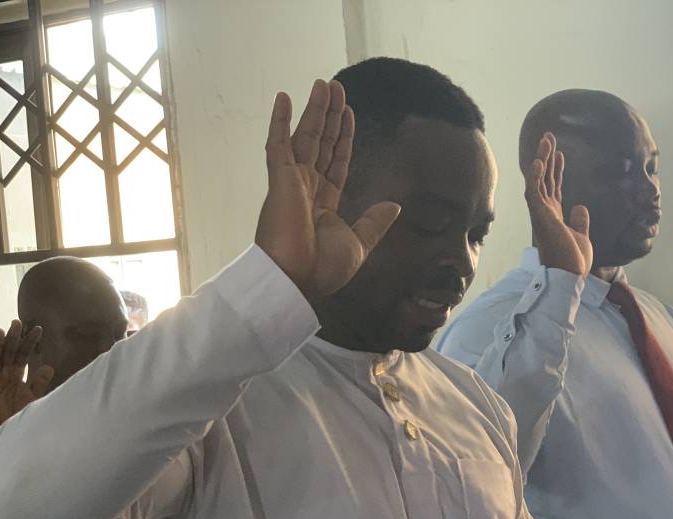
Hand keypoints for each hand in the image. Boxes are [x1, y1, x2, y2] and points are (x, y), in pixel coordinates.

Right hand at [0, 320, 53, 433]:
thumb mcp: (32, 398)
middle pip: (7, 353)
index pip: (23, 354)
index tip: (37, 329)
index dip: (29, 342)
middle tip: (16, 323)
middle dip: (12, 338)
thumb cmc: (19, 414)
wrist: (6, 431)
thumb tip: (49, 366)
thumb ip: (39, 383)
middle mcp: (4, 375)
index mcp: (17, 374)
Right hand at [255, 79, 400, 301]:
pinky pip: (278, 144)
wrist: (296, 280)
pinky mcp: (279, 180)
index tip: (348, 114)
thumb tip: (394, 205)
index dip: (342, 137)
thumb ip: (374, 222)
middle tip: (336, 87)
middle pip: (321, 144)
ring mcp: (291, 182)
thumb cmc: (323, 268)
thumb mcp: (359, 245)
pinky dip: (280, 121)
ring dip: (313, 110)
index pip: (335, 162)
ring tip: (323, 84)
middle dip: (329, 116)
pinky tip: (284, 98)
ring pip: (304, 137)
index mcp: (325, 205)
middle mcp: (307, 189)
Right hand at [525, 131, 592, 275]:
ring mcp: (541, 214)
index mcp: (554, 216)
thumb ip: (579, 221)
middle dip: (547, 157)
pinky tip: (539, 161)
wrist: (570, 276)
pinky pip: (534, 193)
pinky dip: (535, 177)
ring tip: (546, 140)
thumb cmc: (573, 262)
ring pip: (538, 180)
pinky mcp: (539, 217)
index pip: (554, 187)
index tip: (560, 154)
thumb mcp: (581, 236)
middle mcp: (545, 212)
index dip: (556, 170)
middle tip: (549, 136)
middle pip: (545, 178)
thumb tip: (580, 207)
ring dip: (541, 159)